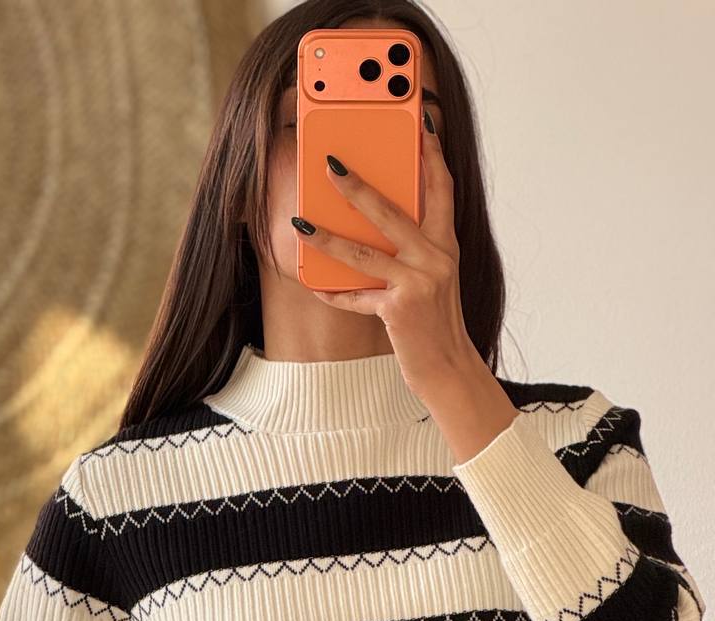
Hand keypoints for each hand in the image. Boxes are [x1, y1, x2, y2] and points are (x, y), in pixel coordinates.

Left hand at [291, 114, 474, 399]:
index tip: (421, 123)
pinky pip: (357, 296)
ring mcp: (418, 283)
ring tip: (301, 222)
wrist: (449, 368)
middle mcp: (435, 258)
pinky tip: (314, 286)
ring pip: (364, 252)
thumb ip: (414, 250)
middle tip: (330, 164)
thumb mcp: (432, 278)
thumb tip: (372, 225)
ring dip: (327, 237)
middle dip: (358, 187)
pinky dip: (334, 293)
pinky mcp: (399, 310)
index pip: (441, 188)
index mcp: (445, 245)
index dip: (432, 154)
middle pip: (392, 211)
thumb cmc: (434, 322)